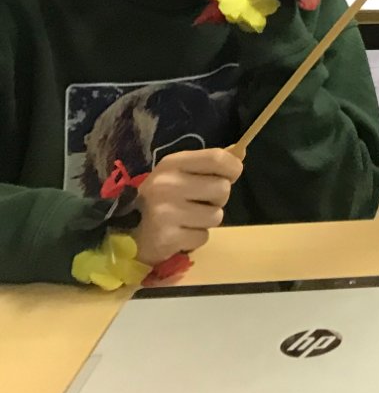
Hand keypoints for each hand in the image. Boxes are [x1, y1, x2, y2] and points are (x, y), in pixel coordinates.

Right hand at [133, 148, 242, 264]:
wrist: (123, 232)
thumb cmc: (160, 199)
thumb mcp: (179, 173)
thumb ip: (209, 164)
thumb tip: (240, 154)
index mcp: (172, 163)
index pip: (218, 157)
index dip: (233, 168)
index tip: (230, 176)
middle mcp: (167, 185)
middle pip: (223, 189)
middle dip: (217, 199)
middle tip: (199, 203)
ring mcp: (165, 212)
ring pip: (216, 216)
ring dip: (206, 220)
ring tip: (187, 219)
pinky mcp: (167, 238)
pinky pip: (203, 237)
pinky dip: (195, 238)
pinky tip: (179, 234)